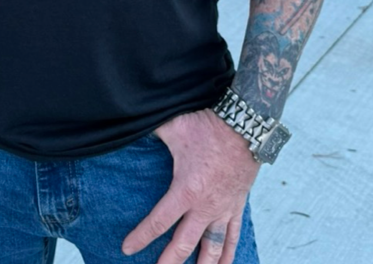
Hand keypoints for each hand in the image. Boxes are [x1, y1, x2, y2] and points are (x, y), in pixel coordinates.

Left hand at [122, 108, 258, 263]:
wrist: (245, 124)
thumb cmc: (207, 125)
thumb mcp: (174, 127)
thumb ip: (153, 131)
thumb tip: (135, 123)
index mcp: (186, 190)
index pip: (159, 221)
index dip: (141, 237)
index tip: (127, 248)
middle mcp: (205, 206)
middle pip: (183, 244)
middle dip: (168, 262)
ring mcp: (223, 208)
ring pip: (211, 247)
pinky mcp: (237, 205)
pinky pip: (233, 236)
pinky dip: (228, 254)